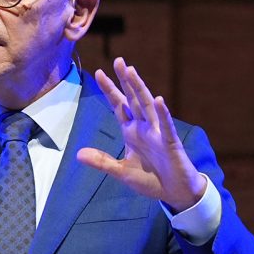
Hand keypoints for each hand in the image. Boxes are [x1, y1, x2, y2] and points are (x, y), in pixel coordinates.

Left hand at [78, 57, 206, 210]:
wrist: (175, 192)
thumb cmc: (151, 180)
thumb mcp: (121, 172)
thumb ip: (102, 162)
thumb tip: (78, 154)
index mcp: (132, 132)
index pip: (119, 106)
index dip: (110, 90)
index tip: (100, 72)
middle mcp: (144, 128)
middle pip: (133, 99)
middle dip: (125, 81)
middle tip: (118, 60)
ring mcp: (158, 134)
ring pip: (147, 107)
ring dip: (140, 89)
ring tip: (131, 71)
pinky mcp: (170, 144)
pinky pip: (166, 127)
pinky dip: (162, 114)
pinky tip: (159, 100)